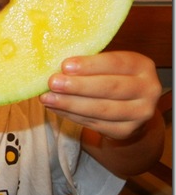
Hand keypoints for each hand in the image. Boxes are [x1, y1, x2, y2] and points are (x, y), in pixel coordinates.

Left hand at [40, 51, 161, 139]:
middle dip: (78, 86)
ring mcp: (140, 113)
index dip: (90, 65)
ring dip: (70, 104)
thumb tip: (57, 65)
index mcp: (142, 66)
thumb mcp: (109, 66)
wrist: (130, 110)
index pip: (116, 63)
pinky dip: (72, 116)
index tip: (65, 65)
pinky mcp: (126, 131)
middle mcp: (148, 90)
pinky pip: (94, 123)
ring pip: (101, 109)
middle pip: (109, 88)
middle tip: (52, 83)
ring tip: (47, 98)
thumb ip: (90, 64)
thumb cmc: (112, 78)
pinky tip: (56, 108)